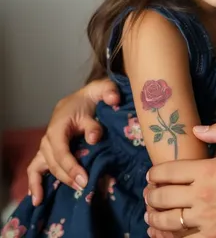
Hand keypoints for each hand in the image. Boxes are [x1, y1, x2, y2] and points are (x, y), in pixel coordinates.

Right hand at [29, 79, 119, 203]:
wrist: (82, 97)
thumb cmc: (91, 97)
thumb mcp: (101, 91)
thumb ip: (106, 97)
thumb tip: (95, 135)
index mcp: (59, 125)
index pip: (61, 151)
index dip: (71, 166)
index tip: (84, 178)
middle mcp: (48, 137)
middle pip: (55, 163)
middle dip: (69, 177)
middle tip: (86, 187)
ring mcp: (46, 146)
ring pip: (46, 168)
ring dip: (58, 181)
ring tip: (73, 193)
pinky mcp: (47, 152)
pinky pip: (35, 169)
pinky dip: (34, 183)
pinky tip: (38, 199)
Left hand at [144, 120, 215, 237]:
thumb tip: (197, 129)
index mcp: (209, 170)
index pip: (169, 172)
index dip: (155, 174)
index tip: (151, 175)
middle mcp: (203, 196)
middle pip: (164, 198)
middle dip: (151, 196)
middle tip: (148, 194)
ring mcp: (208, 220)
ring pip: (170, 223)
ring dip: (155, 219)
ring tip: (150, 217)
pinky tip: (163, 237)